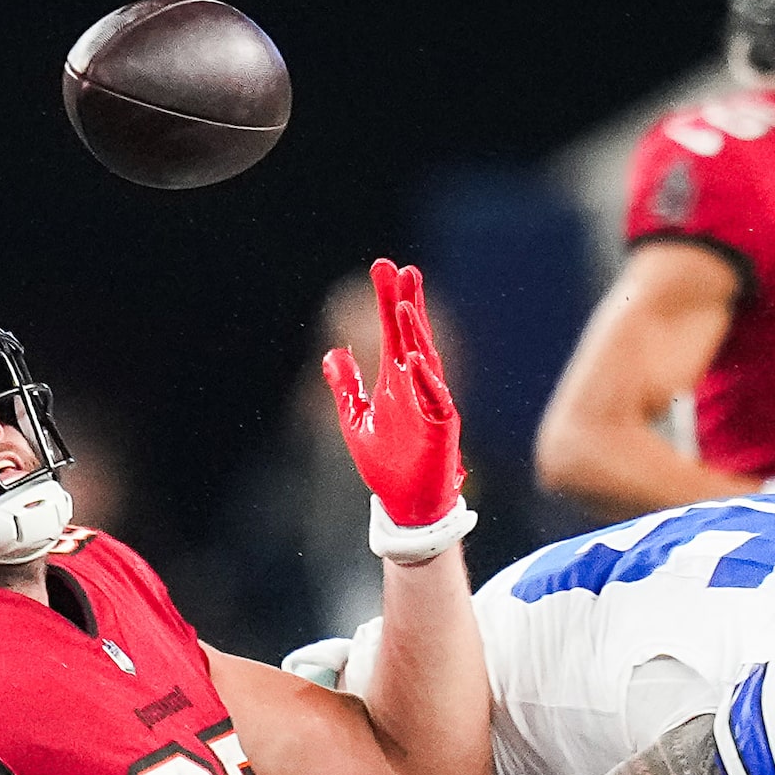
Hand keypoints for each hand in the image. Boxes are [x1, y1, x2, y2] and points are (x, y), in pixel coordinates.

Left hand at [321, 259, 465, 531]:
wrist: (406, 505)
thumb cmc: (388, 465)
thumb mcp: (356, 421)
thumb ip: (346, 387)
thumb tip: (332, 353)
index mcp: (396, 382)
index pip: (393, 333)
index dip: (388, 301)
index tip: (384, 268)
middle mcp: (417, 386)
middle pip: (412, 337)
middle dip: (406, 303)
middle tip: (402, 269)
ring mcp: (432, 405)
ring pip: (426, 360)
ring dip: (415, 333)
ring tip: (403, 304)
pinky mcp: (441, 428)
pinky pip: (435, 399)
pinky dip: (426, 379)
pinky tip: (415, 357)